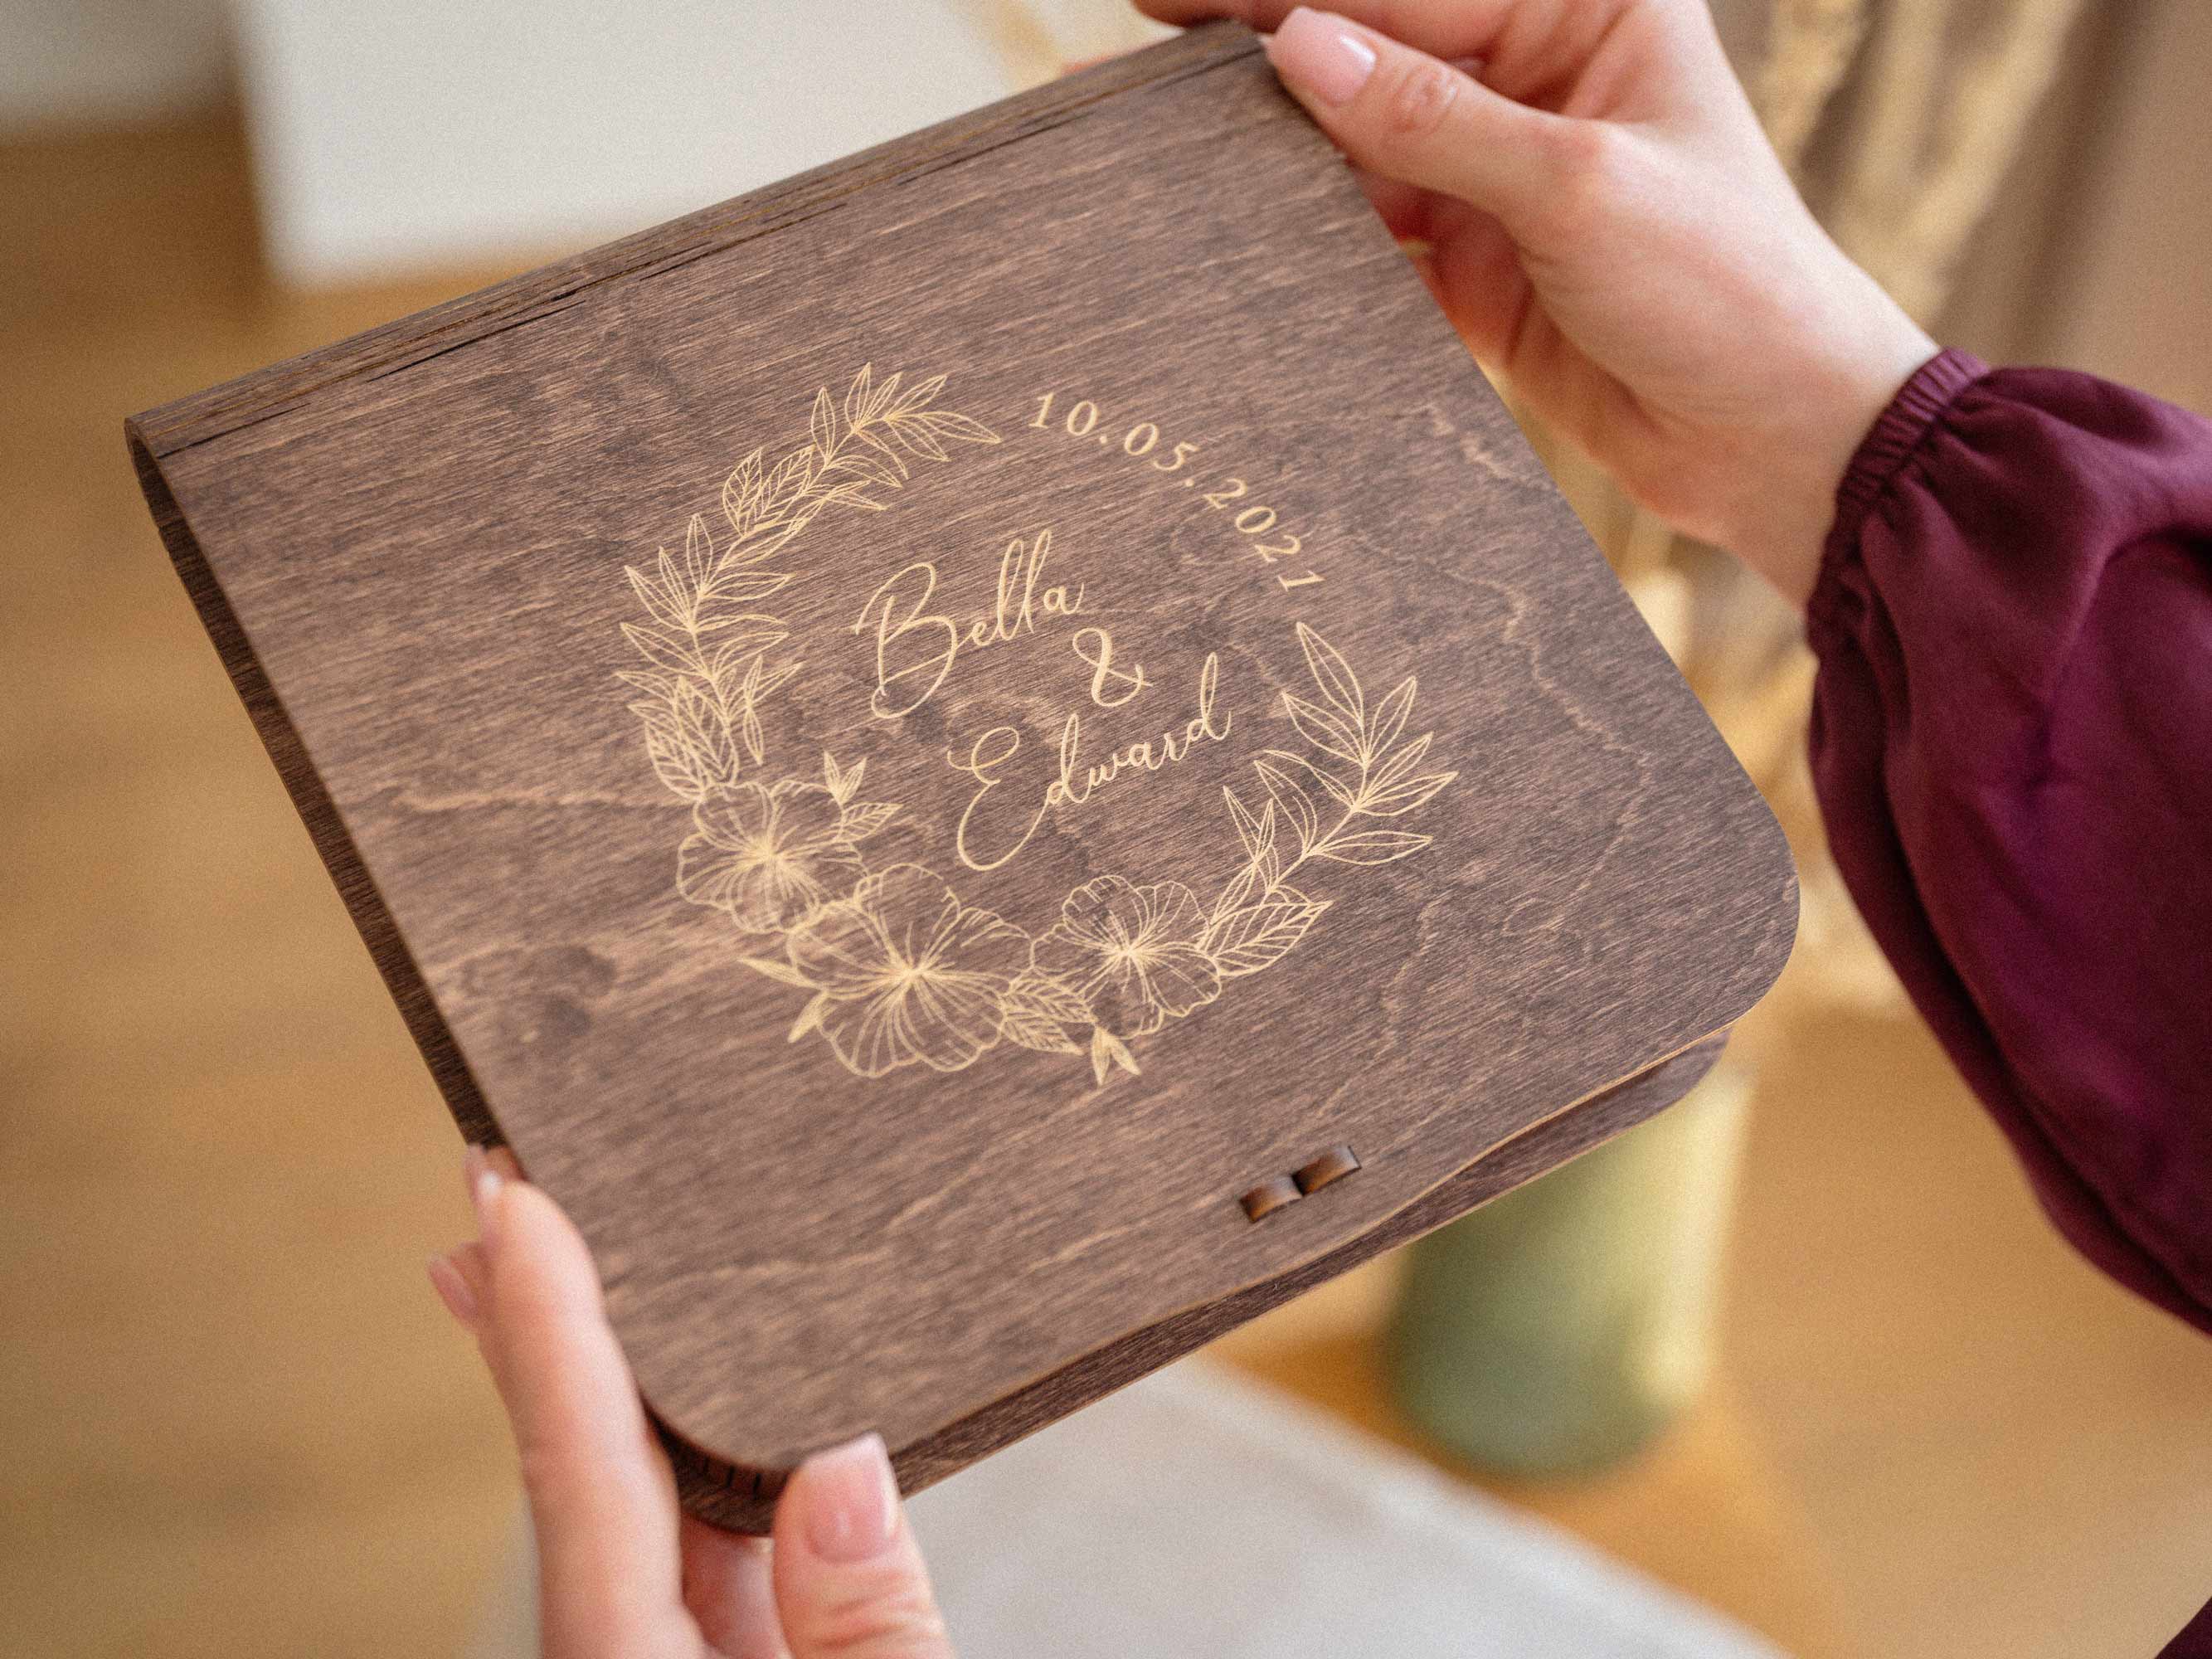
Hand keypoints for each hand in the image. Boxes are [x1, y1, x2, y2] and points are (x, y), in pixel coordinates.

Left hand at [427, 1148, 954, 1658]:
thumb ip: (866, 1623)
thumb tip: (845, 1466)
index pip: (586, 1480)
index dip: (552, 1329)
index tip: (519, 1206)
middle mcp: (632, 1653)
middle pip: (574, 1467)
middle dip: (533, 1321)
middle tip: (496, 1184)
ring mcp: (672, 1653)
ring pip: (629, 1494)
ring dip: (603, 1363)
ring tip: (559, 1234)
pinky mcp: (724, 1656)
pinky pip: (693, 1533)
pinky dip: (679, 1437)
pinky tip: (684, 1366)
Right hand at [1138, 1, 1936, 604]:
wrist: (1773, 439)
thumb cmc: (1726, 288)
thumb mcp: (1578, 191)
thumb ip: (1432, 122)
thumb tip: (1296, 42)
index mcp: (1583, 6)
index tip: (1170, 1)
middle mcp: (1532, 70)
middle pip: (1368, 50)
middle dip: (1259, 55)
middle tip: (1136, 64)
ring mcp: (1494, 166)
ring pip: (1352, 138)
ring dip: (1269, 151)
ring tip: (1160, 150)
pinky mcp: (1469, 256)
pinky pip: (1362, 228)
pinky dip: (1304, 235)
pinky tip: (1232, 231)